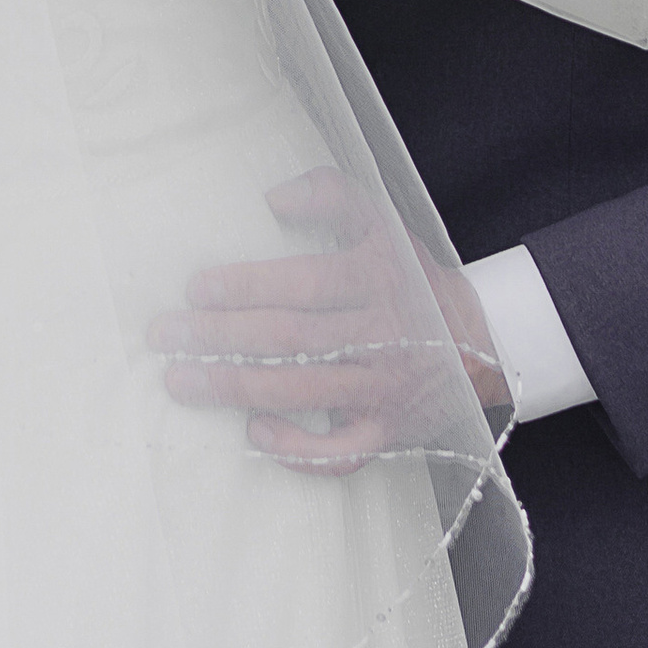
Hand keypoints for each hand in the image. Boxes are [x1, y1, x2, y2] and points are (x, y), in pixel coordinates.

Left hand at [149, 168, 505, 469]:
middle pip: (293, 340)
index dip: (250, 287)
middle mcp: (383, 335)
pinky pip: (340, 454)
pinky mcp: (388, 433)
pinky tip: (253, 432)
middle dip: (222, 339)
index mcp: (381, 277)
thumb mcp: (384, 221)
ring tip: (180, 381)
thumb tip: (272, 199)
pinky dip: (296, 450)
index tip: (196, 289)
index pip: (307, 284)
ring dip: (236, 388)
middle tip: (165, 336)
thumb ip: (332, 194)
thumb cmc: (412, 277)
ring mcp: (385, 390)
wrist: (482, 342)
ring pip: (303, 393)